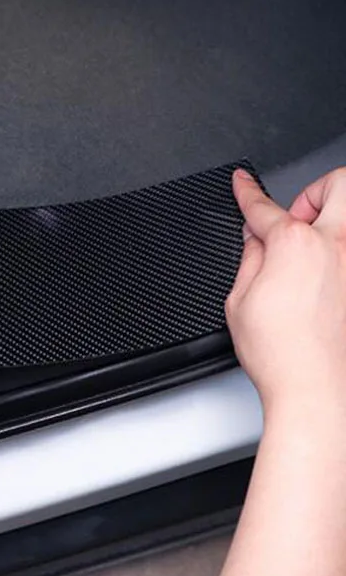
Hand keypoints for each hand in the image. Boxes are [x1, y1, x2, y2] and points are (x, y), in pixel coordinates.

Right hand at [226, 168, 345, 418]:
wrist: (318, 392)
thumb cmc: (282, 355)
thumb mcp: (239, 301)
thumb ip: (249, 258)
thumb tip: (255, 238)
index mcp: (295, 245)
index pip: (264, 207)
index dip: (247, 191)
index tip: (243, 183)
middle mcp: (337, 247)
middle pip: (339, 184)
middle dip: (315, 191)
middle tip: (297, 216)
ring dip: (333, 219)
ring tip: (313, 245)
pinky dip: (338, 255)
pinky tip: (324, 278)